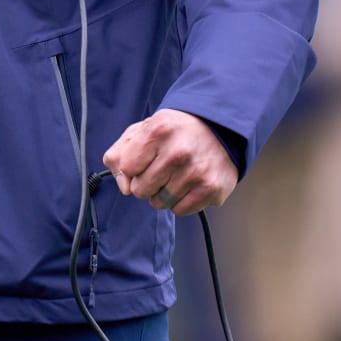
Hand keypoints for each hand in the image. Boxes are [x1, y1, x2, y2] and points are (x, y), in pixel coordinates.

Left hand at [103, 110, 236, 214]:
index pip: (127, 167)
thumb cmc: (175, 132)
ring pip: (159, 202)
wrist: (220, 130)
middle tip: (161, 168)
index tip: (145, 159)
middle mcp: (178, 151)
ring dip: (163, 193)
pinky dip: (180, 201)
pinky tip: (188, 184)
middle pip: (141, 189)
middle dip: (146, 182)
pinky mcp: (211, 189)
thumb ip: (120, 155)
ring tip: (175, 175)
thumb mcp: (144, 130)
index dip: (132, 167)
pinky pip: (180, 210)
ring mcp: (196, 172)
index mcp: (158, 130)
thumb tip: (123, 187)